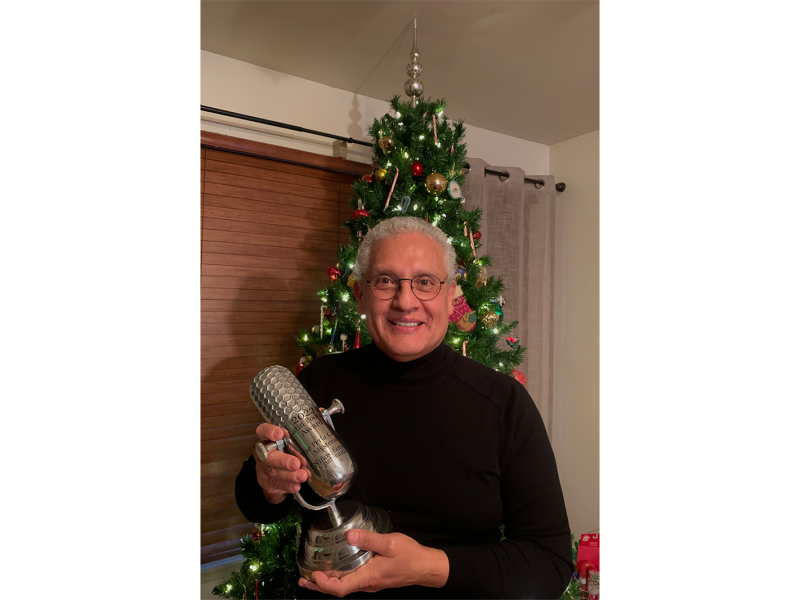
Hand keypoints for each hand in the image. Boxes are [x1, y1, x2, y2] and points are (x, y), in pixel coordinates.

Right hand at [253, 423, 309, 503]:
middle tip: (296, 463)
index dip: (269, 431)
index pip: (263, 431)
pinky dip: (288, 486)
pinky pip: (277, 484)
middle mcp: (264, 452)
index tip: (280, 432)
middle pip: (269, 456)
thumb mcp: (293, 438)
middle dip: (283, 460)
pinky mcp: (268, 482)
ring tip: (302, 475)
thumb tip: (322, 411)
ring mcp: (264, 468)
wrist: (276, 472)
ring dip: (289, 475)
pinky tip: (296, 485)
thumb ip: (304, 426)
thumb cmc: (286, 450)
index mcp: (268, 438)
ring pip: (274, 472)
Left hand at [299, 529, 448, 595]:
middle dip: (319, 585)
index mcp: (369, 577)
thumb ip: (370, 539)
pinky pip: (352, 581)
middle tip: (303, 578)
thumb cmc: (411, 556)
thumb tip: (350, 535)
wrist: (426, 567)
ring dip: (327, 582)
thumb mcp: (391, 543)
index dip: (324, 584)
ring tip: (312, 576)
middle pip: (338, 589)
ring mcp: (370, 583)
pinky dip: (339, 578)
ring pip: (344, 586)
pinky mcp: (374, 579)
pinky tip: (335, 569)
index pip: (340, 588)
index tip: (313, 575)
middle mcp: (367, 584)